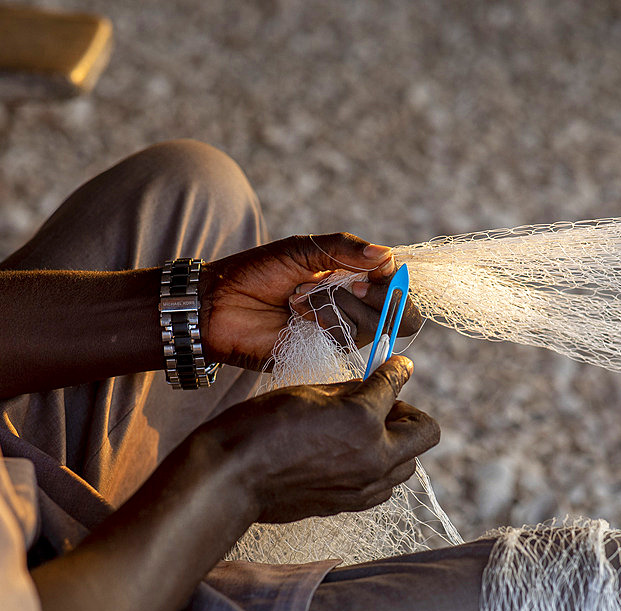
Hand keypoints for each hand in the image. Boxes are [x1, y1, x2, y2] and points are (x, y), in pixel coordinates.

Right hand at [193, 356, 438, 523]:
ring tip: (365, 433)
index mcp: (363, 419)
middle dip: (408, 412)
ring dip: (397, 444)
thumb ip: (350, 390)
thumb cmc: (262, 426)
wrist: (233, 477)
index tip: (398, 366)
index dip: (397, 369)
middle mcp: (374, 456)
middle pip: (425, 432)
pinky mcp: (352, 504)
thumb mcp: (308, 392)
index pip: (395, 385)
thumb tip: (371, 386)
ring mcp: (366, 486)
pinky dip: (380, 468)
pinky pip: (385, 484)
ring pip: (408, 463)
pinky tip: (353, 456)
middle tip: (383, 404)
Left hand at [201, 233, 422, 369]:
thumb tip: (387, 255)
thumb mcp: (301, 249)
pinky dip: (325, 323)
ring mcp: (341, 330)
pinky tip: (297, 316)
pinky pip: (347, 342)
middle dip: (379, 298)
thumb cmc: (255, 272)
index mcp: (352, 275)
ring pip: (374, 326)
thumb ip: (344, 248)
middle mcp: (354, 304)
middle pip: (401, 312)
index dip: (394, 279)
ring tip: (300, 299)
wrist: (219, 306)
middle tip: (347, 287)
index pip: (398, 280)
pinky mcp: (326, 353)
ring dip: (337, 307)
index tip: (372, 271)